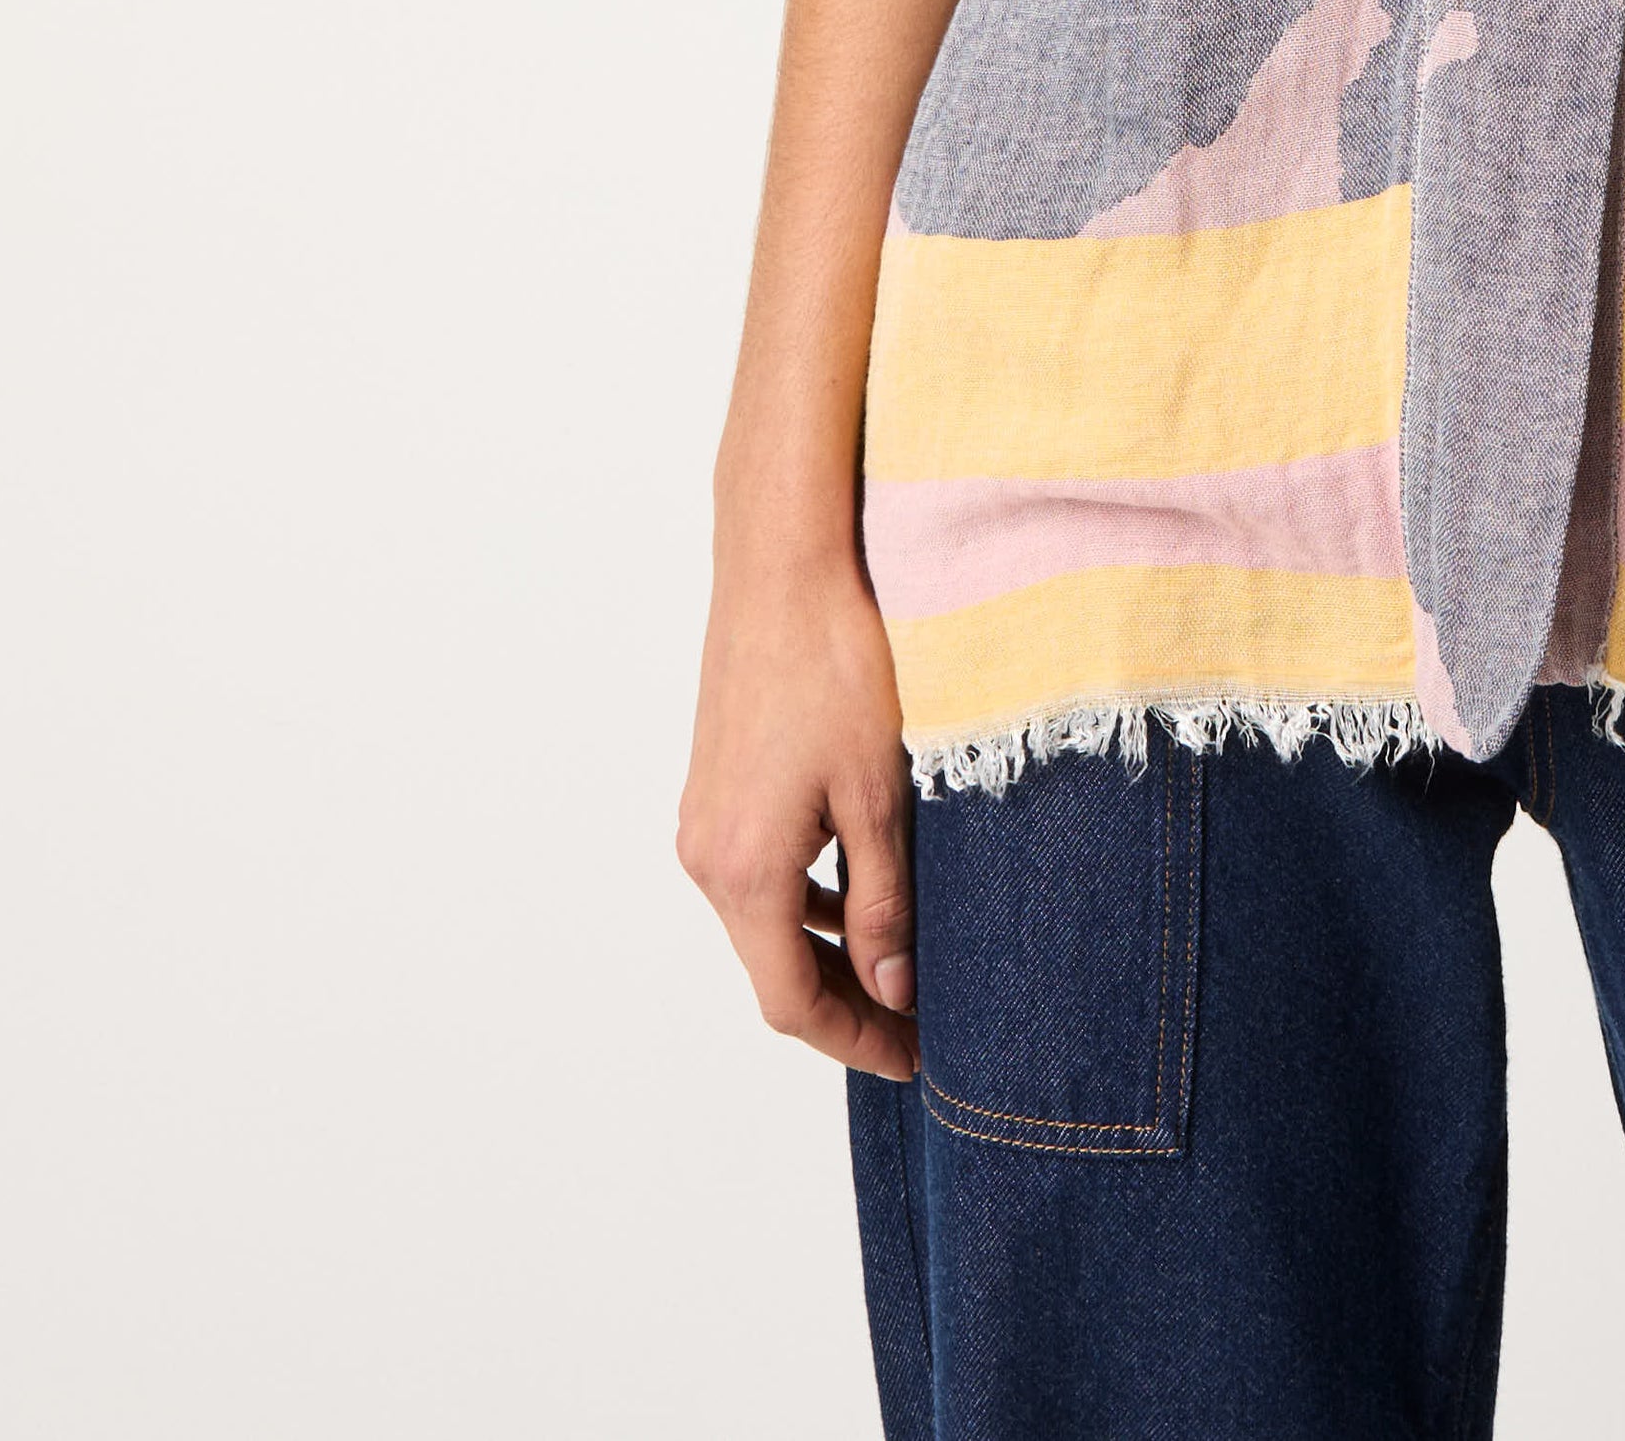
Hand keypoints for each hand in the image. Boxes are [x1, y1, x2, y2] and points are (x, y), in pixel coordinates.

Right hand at [678, 545, 920, 1083]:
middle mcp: (707, 855)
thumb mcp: (880, 795)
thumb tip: (894, 990)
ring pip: (767, 916)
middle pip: (774, 965)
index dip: (854, 1040)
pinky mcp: (716, 781)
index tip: (913, 1059)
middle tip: (919, 1020)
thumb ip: (886, 902)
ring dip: (829, 947)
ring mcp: (705, 817)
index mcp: (744, 872)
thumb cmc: (835, 667)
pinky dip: (808, 895)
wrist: (782, 564)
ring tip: (904, 960)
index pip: (792, 1002)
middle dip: (846, 1001)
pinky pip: (760, 868)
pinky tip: (863, 884)